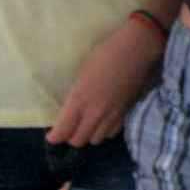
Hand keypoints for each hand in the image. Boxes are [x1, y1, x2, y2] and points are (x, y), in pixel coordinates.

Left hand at [46, 18, 162, 146]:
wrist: (138, 49)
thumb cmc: (106, 53)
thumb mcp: (82, 72)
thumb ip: (75, 95)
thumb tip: (70, 108)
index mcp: (79, 100)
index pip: (63, 132)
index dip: (54, 137)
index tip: (51, 135)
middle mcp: (95, 113)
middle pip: (78, 140)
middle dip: (70, 137)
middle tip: (68, 128)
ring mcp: (112, 115)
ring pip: (95, 139)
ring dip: (88, 135)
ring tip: (86, 125)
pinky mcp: (126, 113)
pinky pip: (111, 132)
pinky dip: (104, 131)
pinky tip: (103, 121)